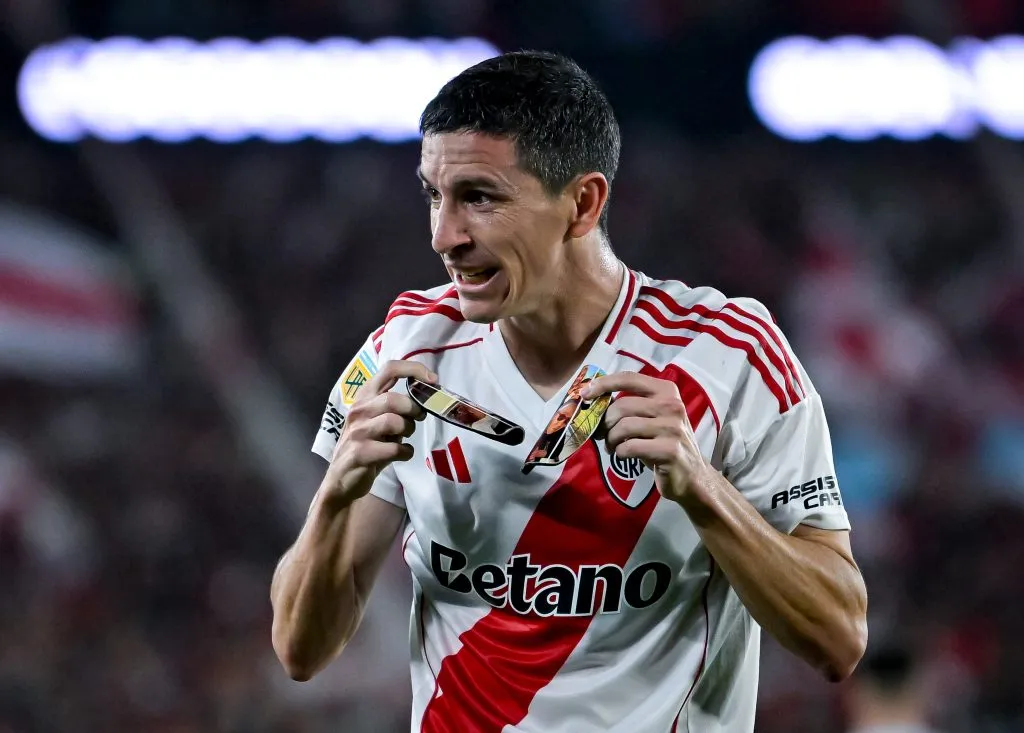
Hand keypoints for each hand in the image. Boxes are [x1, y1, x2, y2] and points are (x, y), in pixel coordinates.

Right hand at [323, 360, 436, 505]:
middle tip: (418, 419)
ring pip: (394, 422)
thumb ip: (396, 408)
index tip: (433, 380)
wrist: (341, 479)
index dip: (414, 370)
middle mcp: (359, 410)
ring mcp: (357, 432)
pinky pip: (394, 449)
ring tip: (406, 438)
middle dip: (413, 409)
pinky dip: (406, 452)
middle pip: (393, 399)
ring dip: (408, 430)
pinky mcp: (360, 453)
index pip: (389, 369)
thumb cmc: (366, 445)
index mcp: (365, 396)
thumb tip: (425, 401)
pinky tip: (402, 454)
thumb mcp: (378, 421)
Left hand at [583, 371, 706, 502]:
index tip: (585, 394)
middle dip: (606, 422)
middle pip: (622, 406)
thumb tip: (591, 402)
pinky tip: (624, 455)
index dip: (604, 384)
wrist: (691, 474)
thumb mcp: (651, 418)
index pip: (629, 378)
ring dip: (611, 439)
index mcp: (666, 391)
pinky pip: (630, 447)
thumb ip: (630, 406)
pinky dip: (620, 452)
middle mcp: (672, 405)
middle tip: (603, 435)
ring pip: (624, 426)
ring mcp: (673, 428)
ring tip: (613, 447)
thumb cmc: (663, 443)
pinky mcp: (669, 450)